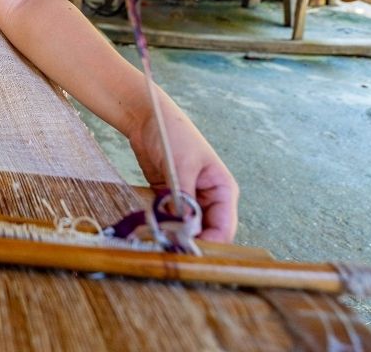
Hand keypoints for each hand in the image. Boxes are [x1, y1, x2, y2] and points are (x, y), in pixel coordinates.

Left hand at [127, 101, 238, 242]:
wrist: (147, 119)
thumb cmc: (173, 134)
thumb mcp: (181, 165)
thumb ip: (184, 198)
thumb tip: (187, 229)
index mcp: (222, 190)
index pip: (224, 228)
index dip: (211, 244)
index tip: (190, 251)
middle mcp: (209, 199)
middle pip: (206, 233)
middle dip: (190, 242)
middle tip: (171, 249)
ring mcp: (189, 200)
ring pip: (187, 229)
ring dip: (175, 235)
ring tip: (159, 240)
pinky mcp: (169, 199)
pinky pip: (169, 220)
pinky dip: (162, 225)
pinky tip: (151, 229)